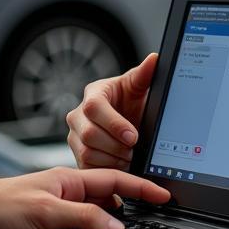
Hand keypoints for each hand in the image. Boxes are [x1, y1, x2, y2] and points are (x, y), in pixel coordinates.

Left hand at [0, 167, 169, 228]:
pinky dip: (97, 228)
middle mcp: (66, 192)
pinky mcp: (47, 225)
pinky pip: (82, 224)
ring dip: (116, 215)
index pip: (115, 179)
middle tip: (159, 210)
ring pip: (96, 210)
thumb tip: (118, 226)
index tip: (165, 194)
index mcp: (69, 180)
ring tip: (138, 224)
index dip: (142, 187)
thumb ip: (83, 217)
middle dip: (135, 199)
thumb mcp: (47, 213)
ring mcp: (57, 207)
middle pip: (109, 193)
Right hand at [66, 52, 155, 169]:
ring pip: (87, 153)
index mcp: (93, 94)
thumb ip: (145, 75)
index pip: (94, 107)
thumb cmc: (132, 104)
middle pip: (89, 134)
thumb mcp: (139, 89)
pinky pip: (87, 167)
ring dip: (113, 159)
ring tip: (130, 156)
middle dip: (116, 145)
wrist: (129, 123)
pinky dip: (107, 169)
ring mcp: (75, 136)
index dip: (114, 123)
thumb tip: (154, 59)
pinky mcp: (77, 156)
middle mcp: (78, 115)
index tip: (133, 136)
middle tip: (135, 149)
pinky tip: (121, 164)